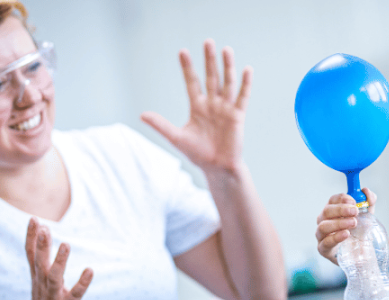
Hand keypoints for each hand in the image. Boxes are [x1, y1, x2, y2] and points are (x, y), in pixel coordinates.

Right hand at [24, 218, 92, 299]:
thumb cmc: (44, 299)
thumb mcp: (38, 277)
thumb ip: (39, 256)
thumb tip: (41, 231)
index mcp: (37, 276)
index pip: (31, 254)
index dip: (32, 237)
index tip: (34, 219)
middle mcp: (43, 284)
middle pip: (40, 263)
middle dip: (42, 246)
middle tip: (45, 228)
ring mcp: (53, 297)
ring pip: (54, 278)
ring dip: (59, 262)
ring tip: (66, 244)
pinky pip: (74, 295)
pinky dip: (82, 283)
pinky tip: (90, 271)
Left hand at [141, 38, 251, 174]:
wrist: (217, 168)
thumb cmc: (198, 154)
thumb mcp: (176, 138)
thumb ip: (161, 125)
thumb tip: (142, 115)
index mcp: (197, 107)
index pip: (191, 82)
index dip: (187, 67)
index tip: (183, 51)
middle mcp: (212, 104)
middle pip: (211, 77)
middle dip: (209, 60)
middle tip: (208, 41)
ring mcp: (225, 108)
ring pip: (227, 83)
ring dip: (227, 66)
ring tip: (226, 49)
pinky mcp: (237, 115)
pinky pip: (242, 97)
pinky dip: (245, 84)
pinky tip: (246, 69)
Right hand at [315, 188, 376, 263]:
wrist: (358, 256)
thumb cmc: (358, 234)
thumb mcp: (366, 217)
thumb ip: (368, 203)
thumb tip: (366, 191)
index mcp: (333, 211)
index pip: (332, 200)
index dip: (342, 198)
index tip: (354, 201)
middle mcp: (324, 221)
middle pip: (327, 211)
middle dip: (341, 209)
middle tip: (355, 211)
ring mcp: (321, 235)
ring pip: (323, 226)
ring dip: (338, 222)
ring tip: (353, 223)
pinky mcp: (323, 249)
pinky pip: (325, 242)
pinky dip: (335, 237)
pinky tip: (346, 234)